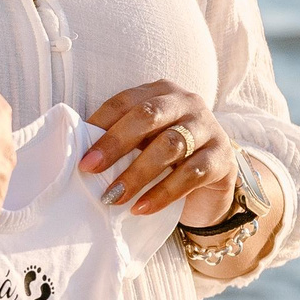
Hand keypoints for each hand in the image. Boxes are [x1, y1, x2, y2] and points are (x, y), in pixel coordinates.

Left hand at [83, 80, 236, 224]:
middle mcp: (187, 102)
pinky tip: (141, 208)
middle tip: (91, 170)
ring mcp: (209, 128)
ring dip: (137, 173)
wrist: (210, 189)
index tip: (82, 156)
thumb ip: (119, 141)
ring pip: (170, 145)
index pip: (126, 101)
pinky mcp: (222, 158)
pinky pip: (191, 174)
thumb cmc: (167, 161)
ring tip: (114, 197)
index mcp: (161, 92)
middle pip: (148, 115)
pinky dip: (163, 193)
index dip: (101, 125)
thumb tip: (77, 152)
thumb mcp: (142, 144)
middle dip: (116, 143)